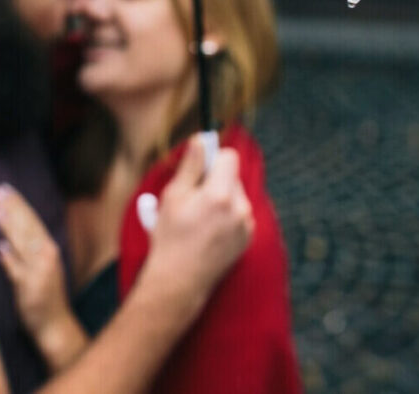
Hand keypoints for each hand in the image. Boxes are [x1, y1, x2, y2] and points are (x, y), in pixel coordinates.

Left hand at [0, 184, 85, 369]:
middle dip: (13, 208)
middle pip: (28, 227)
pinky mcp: (31, 289)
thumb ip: (23, 251)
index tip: (5, 188)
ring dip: (10, 226)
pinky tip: (0, 248)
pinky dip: (11, 260)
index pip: (32, 220)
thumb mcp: (38, 267)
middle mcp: (46, 256)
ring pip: (23, 244)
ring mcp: (39, 272)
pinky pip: (18, 272)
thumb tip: (3, 238)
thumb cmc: (44, 293)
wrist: (54, 324)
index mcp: (47, 248)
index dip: (19, 204)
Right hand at [140, 136, 253, 315]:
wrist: (179, 280)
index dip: (213, 157)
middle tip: (193, 197)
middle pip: (233, 176)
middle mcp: (240, 207)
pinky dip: (228, 215)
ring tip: (199, 217)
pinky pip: (240, 214)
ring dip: (222, 198)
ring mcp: (247, 224)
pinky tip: (209, 230)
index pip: (229, 157)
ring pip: (237, 195)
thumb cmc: (170, 237)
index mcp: (220, 194)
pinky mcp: (248, 238)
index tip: (199, 167)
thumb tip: (200, 139)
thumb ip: (191, 165)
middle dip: (215, 180)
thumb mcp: (173, 196)